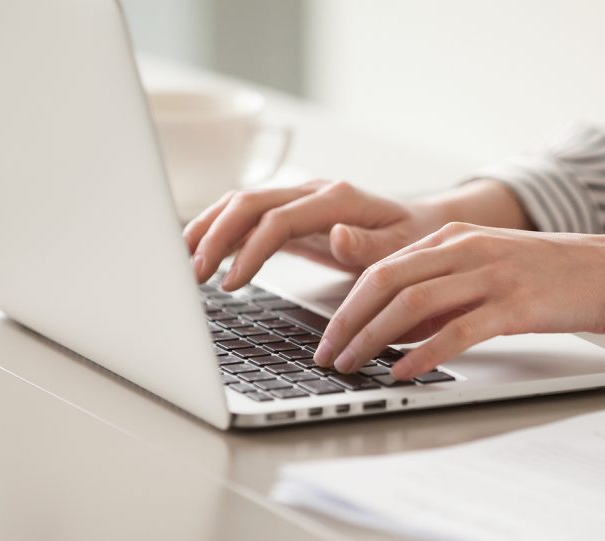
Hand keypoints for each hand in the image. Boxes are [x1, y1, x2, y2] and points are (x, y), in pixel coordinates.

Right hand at [183, 179, 532, 290]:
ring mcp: (300, 199)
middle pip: (249, 203)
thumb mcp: (401, 250)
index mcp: (338, 199)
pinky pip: (249, 216)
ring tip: (182, 261)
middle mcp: (314, 191)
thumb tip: (337, 236)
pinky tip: (202, 253)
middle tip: (194, 274)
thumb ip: (368, 247)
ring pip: (241, 203)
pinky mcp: (293, 213)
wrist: (422, 224)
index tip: (231, 285)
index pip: (278, 220)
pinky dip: (222, 231)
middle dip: (215, 236)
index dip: (249, 251)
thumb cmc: (413, 241)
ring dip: (209, 228)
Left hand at [313, 225, 604, 379]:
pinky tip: (405, 372)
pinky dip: (424, 354)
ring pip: (414, 303)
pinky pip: (458, 330)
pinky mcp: (516, 304)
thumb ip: (443, 292)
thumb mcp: (489, 269)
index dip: (348, 304)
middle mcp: (466, 249)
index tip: (329, 336)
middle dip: (348, 322)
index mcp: (454, 238)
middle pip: (387, 281)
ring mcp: (492, 274)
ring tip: (354, 366)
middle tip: (328, 355)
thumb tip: (397, 329)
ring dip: (375, 338)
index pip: (383, 268)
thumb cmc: (554, 275)